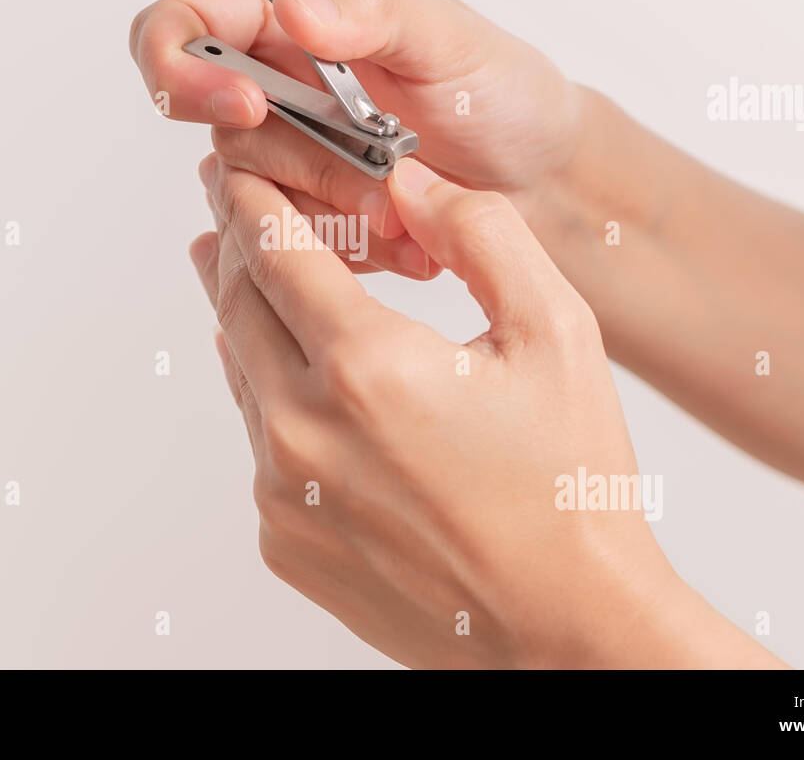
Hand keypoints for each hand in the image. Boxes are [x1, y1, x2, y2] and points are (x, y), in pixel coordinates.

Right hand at [130, 0, 581, 277]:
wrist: (537, 178)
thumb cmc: (498, 92)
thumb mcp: (449, 37)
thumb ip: (372, 13)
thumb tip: (293, 6)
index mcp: (288, 18)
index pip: (179, 31)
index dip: (185, 71)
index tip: (249, 106)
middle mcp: (275, 85)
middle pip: (223, 133)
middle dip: (306, 163)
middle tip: (385, 167)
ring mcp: (287, 156)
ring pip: (254, 199)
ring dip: (337, 209)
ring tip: (410, 204)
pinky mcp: (304, 218)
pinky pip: (290, 246)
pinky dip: (354, 246)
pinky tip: (409, 236)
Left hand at [188, 154, 778, 667]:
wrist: (563, 632)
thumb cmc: (569, 489)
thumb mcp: (555, 333)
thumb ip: (480, 234)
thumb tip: (409, 185)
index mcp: (367, 367)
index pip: (272, 248)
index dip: (249, 197)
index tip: (237, 170)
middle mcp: (303, 430)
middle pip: (237, 304)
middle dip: (236, 245)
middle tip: (234, 209)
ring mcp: (282, 494)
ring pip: (242, 373)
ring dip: (250, 318)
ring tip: (261, 279)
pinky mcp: (283, 540)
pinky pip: (260, 445)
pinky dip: (275, 400)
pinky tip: (313, 389)